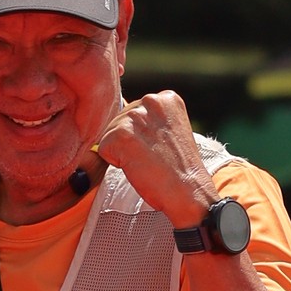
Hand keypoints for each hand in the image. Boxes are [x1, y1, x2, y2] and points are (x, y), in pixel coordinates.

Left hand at [94, 90, 213, 230]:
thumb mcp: (170, 131)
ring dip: (121, 152)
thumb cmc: (179, 169)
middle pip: (118, 120)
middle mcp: (151, 100)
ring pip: (109, 134)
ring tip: (146, 161)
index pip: (134, 110)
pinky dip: (115, 162)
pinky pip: (103, 148)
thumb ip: (149, 119)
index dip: (140, 134)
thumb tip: (120, 114)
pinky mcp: (121, 134)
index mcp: (166, 97)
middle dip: (128, 141)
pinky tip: (138, 166)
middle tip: (152, 157)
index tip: (159, 147)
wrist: (188, 192)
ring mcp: (136, 116)